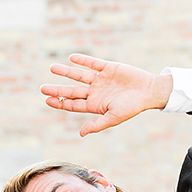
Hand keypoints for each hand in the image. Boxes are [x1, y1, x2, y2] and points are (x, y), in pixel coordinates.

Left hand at [41, 53, 172, 135]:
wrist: (149, 92)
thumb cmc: (132, 107)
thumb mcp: (113, 118)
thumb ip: (97, 125)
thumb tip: (81, 133)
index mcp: (95, 105)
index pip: (73, 104)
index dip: (59, 102)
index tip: (46, 100)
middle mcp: (95, 92)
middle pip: (72, 91)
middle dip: (57, 89)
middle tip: (42, 88)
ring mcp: (100, 80)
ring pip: (79, 75)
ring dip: (66, 72)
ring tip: (52, 68)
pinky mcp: (108, 68)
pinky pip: (93, 63)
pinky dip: (83, 60)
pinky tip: (71, 58)